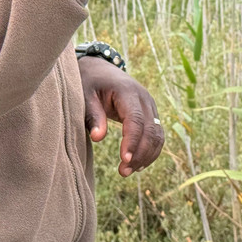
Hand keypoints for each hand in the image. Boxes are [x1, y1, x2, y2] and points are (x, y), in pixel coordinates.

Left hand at [78, 56, 163, 176]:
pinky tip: (137, 165)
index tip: (123, 160)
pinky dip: (150, 151)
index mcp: (127, 91)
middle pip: (150, 130)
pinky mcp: (150, 114)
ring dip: (146, 156)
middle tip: (122, 172)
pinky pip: (156, 135)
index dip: (132, 141)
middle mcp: (144, 98)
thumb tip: (98, 138)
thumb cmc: (89, 82)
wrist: (100, 69)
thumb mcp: (84, 94)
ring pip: (157, 135)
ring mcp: (149, 106)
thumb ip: (92, 115)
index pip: (135, 119)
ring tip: (127, 171)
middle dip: (139, 154)